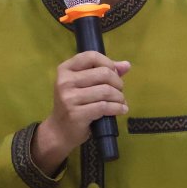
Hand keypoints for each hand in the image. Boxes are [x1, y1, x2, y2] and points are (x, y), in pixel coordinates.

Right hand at [32, 51, 129, 174]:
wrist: (59, 131)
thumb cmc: (74, 105)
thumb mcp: (84, 85)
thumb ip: (103, 72)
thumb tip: (126, 65)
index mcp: (65, 69)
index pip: (91, 56)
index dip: (108, 63)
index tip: (114, 73)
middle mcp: (65, 81)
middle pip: (103, 73)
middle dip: (118, 82)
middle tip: (119, 91)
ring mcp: (69, 98)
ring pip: (106, 91)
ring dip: (119, 97)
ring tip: (121, 102)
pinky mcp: (76, 114)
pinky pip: (104, 107)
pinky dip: (117, 108)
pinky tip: (121, 110)